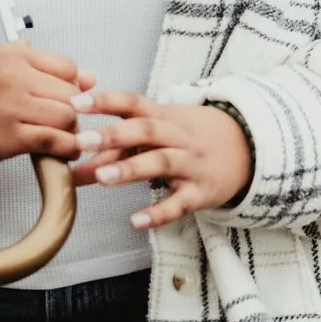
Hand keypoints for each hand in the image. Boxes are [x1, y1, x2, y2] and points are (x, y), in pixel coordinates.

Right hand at [0, 43, 99, 174]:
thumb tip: (90, 78)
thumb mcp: (2, 70)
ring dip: (70, 131)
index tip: (62, 99)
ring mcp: (11, 105)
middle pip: (71, 93)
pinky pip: (54, 140)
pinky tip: (62, 151)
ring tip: (60, 135)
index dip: (71, 87)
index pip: (67, 67)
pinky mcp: (9, 135)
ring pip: (67, 116)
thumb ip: (46, 70)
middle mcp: (12, 75)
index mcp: (12, 54)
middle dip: (73, 110)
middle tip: (62, 121)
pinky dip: (66, 148)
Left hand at [67, 90, 253, 230]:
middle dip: (113, 135)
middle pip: (145, 130)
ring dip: (131, 168)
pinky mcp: (201, 192)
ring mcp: (190, 164)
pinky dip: (159, 212)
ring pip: (161, 162)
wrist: (248, 149)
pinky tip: (136, 221)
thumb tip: (72, 168)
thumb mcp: (158, 133)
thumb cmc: (189, 138)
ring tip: (102, 176)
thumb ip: (115, 149)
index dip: (104, 100)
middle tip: (81, 141)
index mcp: (162, 116)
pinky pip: (179, 203)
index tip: (75, 102)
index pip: (131, 102)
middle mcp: (176, 137)